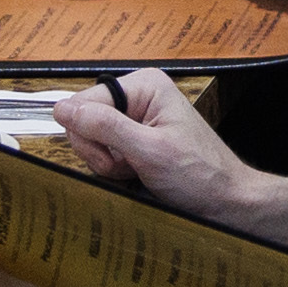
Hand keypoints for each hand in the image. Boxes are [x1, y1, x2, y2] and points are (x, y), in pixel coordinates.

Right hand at [56, 70, 275, 234]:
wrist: (224, 201)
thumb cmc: (200, 174)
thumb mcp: (149, 150)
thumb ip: (105, 127)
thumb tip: (63, 109)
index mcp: (144, 85)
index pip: (84, 102)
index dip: (90, 135)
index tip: (116, 154)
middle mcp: (137, 97)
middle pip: (84, 122)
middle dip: (101, 152)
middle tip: (131, 165)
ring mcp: (134, 120)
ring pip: (90, 142)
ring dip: (108, 164)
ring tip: (138, 170)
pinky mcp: (133, 141)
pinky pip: (102, 155)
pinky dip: (115, 170)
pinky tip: (137, 174)